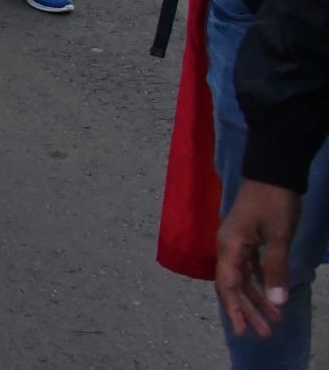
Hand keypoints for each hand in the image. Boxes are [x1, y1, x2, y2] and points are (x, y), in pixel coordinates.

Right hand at [217, 179, 299, 339]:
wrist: (272, 171)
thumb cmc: (273, 202)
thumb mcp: (278, 236)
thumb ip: (276, 270)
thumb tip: (278, 302)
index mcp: (230, 246)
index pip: (228, 285)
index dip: (235, 310)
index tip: (244, 332)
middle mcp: (228, 247)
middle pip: (233, 286)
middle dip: (247, 311)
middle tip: (264, 334)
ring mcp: (237, 242)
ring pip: (242, 278)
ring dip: (256, 299)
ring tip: (274, 320)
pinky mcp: (248, 238)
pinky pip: (250, 268)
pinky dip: (260, 283)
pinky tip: (272, 295)